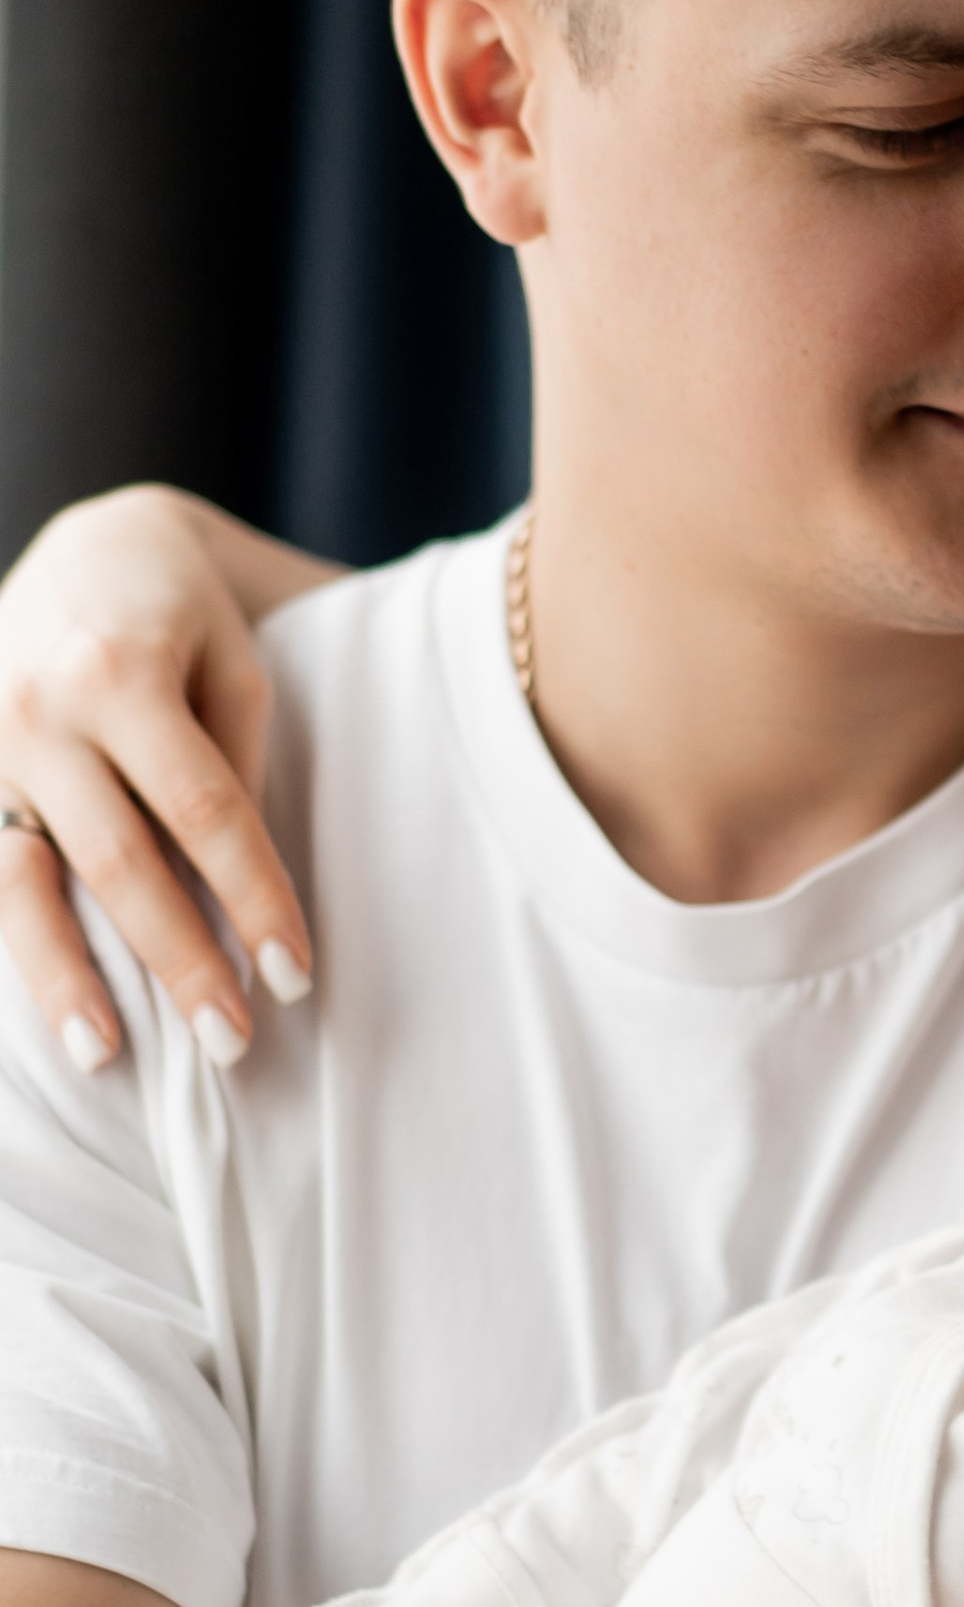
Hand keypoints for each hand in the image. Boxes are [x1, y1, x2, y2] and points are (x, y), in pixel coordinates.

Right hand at [0, 485, 325, 1070]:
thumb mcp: (235, 666)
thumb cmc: (186, 618)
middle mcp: (38, 710)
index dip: (252, 898)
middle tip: (231, 1042)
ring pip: (20, 880)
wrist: (87, 549)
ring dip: (64, 977)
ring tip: (104, 1058)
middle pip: (118, 859)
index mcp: (120, 671)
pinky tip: (49, 1010)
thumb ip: (237, 769)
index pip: (203, 811)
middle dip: (176, 960)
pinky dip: (15, 941)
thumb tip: (240, 889)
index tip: (294, 976)